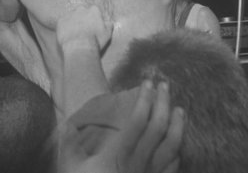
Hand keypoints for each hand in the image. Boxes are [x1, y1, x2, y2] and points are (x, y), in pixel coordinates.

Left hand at [57, 5, 113, 51]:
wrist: (80, 47)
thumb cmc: (95, 40)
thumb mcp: (107, 33)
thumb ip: (108, 25)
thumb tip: (109, 22)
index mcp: (94, 10)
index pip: (94, 11)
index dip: (93, 19)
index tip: (92, 26)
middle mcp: (81, 9)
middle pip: (81, 12)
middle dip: (82, 18)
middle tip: (83, 29)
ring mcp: (70, 14)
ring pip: (71, 17)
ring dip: (72, 23)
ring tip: (74, 34)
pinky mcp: (61, 21)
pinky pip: (62, 23)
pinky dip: (64, 28)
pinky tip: (67, 36)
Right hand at [59, 80, 184, 172]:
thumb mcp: (69, 168)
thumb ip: (69, 145)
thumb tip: (68, 125)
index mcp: (117, 155)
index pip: (137, 120)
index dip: (144, 99)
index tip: (146, 82)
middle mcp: (137, 163)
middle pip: (157, 126)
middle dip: (163, 102)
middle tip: (164, 84)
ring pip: (171, 146)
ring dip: (178, 124)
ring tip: (180, 108)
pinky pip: (171, 167)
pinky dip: (177, 151)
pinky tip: (178, 142)